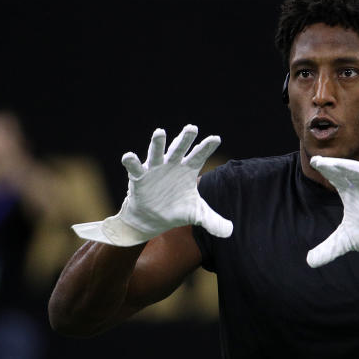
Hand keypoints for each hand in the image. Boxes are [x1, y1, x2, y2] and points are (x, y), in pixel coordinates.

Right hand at [72, 125, 232, 245]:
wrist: (152, 219)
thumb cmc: (176, 210)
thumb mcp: (196, 215)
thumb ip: (213, 220)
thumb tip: (230, 231)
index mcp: (188, 170)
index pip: (199, 156)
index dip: (207, 148)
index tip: (216, 138)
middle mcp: (172, 165)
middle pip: (180, 149)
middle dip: (185, 139)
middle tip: (192, 128)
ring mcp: (155, 169)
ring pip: (157, 153)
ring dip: (158, 143)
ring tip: (160, 132)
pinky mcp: (139, 177)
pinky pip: (135, 167)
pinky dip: (131, 161)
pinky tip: (129, 157)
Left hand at [306, 156, 358, 271]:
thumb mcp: (345, 242)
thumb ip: (327, 249)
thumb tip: (309, 261)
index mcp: (350, 195)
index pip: (336, 177)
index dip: (326, 169)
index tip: (314, 161)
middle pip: (349, 172)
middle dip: (336, 166)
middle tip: (322, 161)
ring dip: (356, 170)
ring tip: (340, 166)